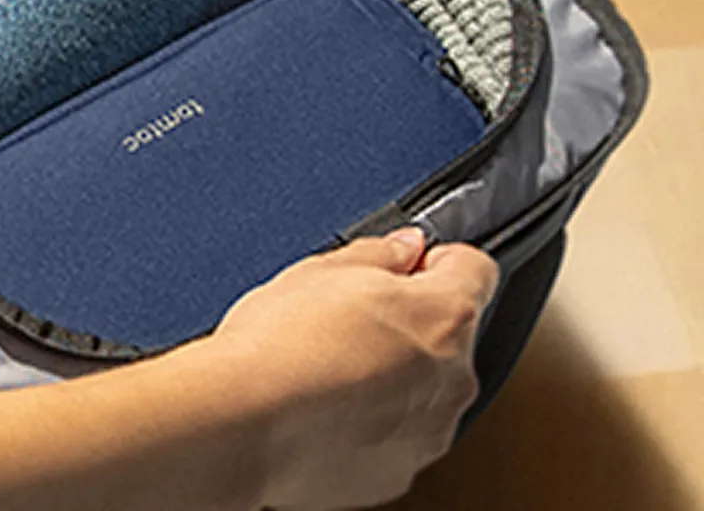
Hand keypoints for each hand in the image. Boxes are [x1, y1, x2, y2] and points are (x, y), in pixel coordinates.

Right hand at [212, 229, 498, 510]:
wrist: (245, 422)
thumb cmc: (280, 344)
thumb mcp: (323, 268)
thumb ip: (380, 252)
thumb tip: (402, 249)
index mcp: (444, 315)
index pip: (476, 268)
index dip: (436, 260)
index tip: (405, 265)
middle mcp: (453, 378)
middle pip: (449, 334)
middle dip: (408, 322)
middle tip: (349, 315)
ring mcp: (430, 432)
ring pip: (424, 388)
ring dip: (392, 375)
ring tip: (329, 365)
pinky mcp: (398, 473)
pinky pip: (398, 435)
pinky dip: (371, 422)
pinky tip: (325, 405)